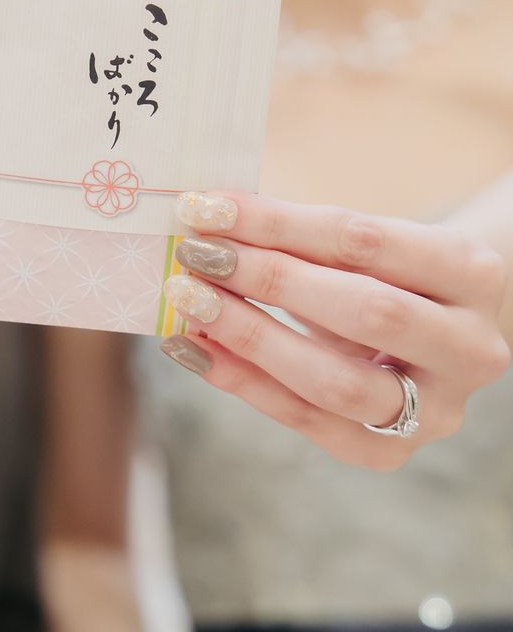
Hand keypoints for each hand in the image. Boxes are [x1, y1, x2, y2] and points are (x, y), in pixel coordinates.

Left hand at [158, 192, 510, 468]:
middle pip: (364, 312)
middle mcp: (469, 347)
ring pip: (336, 380)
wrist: (434, 328)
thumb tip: (205, 219)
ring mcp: (437, 410)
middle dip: (268, 280)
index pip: (363, 241)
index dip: (278, 224)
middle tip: (195, 254)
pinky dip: (240, 381)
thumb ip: (296, 234)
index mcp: (470, 272)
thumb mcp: (361, 242)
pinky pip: (306, 420)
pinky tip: (191, 347)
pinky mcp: (389, 451)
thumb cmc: (382, 269)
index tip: (206, 207)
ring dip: (249, 336)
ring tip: (188, 300)